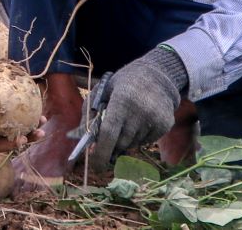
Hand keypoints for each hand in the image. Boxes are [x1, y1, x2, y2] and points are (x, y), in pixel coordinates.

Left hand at [89, 48, 185, 171]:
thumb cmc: (122, 84)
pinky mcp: (165, 125)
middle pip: (121, 143)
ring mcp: (155, 119)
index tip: (95, 165)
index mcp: (122, 100)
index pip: (109, 133)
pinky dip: (138, 137)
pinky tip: (139, 121)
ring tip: (126, 122)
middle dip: (111, 146)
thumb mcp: (102, 92)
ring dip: (124, 140)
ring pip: (133, 144)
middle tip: (107, 140)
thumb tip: (76, 137)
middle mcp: (140, 111)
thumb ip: (88, 114)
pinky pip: (145, 142)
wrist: (156, 76)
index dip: (101, 151)